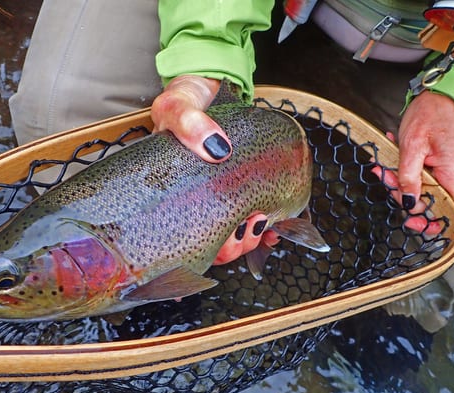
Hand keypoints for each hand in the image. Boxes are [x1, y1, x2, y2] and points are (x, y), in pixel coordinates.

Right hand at [152, 75, 272, 263]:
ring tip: (261, 221)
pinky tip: (277, 226)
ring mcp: (222, 196)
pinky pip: (255, 213)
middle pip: (213, 244)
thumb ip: (189, 123)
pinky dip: (269, 227)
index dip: (209, 245)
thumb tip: (217, 147)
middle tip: (249, 224)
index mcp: (178, 194)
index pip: (187, 234)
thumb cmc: (182, 102)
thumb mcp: (176, 107)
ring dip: (251, 239)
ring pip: (234, 236)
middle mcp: (199, 201)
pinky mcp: (244, 185)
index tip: (229, 231)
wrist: (206, 86)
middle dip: (234, 245)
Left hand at [396, 90, 453, 223]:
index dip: (435, 224)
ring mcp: (442, 172)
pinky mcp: (432, 166)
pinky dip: (400, 173)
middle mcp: (452, 177)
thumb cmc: (429, 115)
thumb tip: (408, 203)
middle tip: (388, 182)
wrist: (435, 96)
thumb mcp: (412, 147)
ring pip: (419, 191)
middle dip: (404, 198)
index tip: (413, 221)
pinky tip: (390, 161)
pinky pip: (415, 178)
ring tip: (383, 168)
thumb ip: (408, 178)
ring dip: (397, 183)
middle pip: (430, 204)